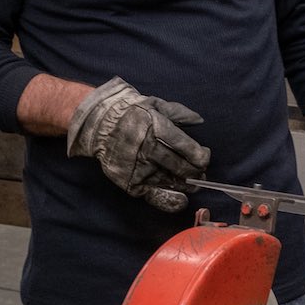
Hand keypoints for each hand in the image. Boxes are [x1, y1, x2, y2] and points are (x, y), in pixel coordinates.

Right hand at [66, 76, 210, 212]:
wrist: (100, 124)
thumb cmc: (134, 113)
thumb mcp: (157, 105)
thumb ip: (181, 113)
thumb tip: (200, 121)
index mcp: (156, 128)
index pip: (185, 147)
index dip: (200, 156)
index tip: (204, 158)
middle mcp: (147, 149)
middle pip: (179, 167)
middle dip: (196, 172)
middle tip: (202, 173)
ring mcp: (137, 167)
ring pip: (168, 181)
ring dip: (184, 185)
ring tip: (193, 184)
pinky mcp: (128, 180)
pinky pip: (152, 194)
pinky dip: (167, 199)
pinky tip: (180, 200)